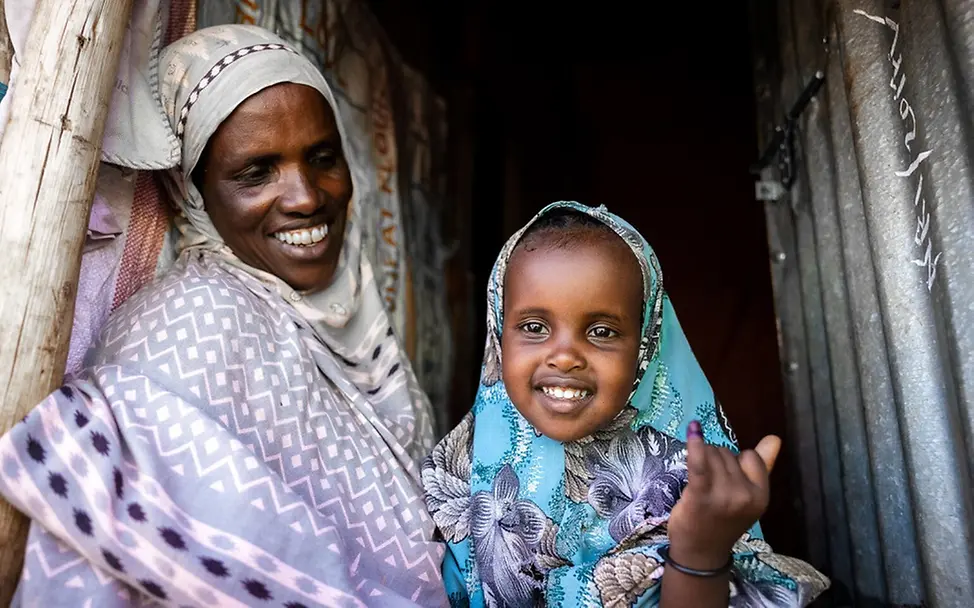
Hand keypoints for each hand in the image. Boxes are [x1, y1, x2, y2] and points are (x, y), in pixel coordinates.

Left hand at [666, 421, 780, 568]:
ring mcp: (723, 496)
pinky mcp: (700, 495)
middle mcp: (746, 495)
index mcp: (761, 496)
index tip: (727, 480)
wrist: (700, 552)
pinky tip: (693, 431)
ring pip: (711, 453)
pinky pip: (699, 464)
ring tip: (700, 483)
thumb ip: (763, 466)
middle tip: (711, 487)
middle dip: (717, 461)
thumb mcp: (749, 498)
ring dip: (702, 459)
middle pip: (727, 454)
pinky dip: (695, 446)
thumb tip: (775, 438)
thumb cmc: (722, 521)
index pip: (751, 457)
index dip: (736, 462)